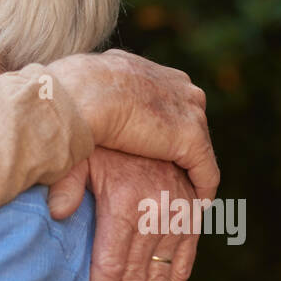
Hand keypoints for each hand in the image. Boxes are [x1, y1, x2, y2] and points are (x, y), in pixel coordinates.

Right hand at [45, 49, 217, 199]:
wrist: (82, 94)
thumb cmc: (73, 92)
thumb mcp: (85, 93)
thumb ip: (92, 108)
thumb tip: (78, 118)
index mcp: (152, 71)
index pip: (169, 100)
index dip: (163, 127)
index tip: (154, 149)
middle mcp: (178, 85)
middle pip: (189, 119)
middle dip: (182, 146)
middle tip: (172, 176)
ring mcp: (189, 110)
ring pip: (200, 147)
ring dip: (193, 171)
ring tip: (184, 198)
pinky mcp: (192, 138)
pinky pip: (206, 172)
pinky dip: (201, 191)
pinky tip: (194, 209)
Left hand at [48, 147, 199, 280]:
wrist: (136, 107)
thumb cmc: (97, 134)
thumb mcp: (77, 153)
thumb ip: (65, 183)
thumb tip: (57, 213)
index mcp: (128, 201)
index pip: (112, 268)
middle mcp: (158, 211)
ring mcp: (179, 214)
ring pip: (161, 279)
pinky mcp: (190, 214)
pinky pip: (186, 262)